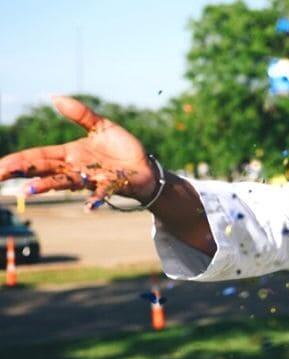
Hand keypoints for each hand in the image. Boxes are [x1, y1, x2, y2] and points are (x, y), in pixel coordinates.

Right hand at [0, 96, 156, 210]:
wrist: (145, 167)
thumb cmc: (122, 148)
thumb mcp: (102, 126)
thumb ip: (80, 114)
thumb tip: (54, 97)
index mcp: (69, 154)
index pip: (37, 157)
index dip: (18, 161)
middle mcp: (75, 168)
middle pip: (44, 170)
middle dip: (22, 174)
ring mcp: (91, 178)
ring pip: (65, 183)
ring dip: (48, 186)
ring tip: (29, 190)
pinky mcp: (110, 186)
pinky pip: (101, 194)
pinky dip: (94, 199)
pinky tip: (88, 206)